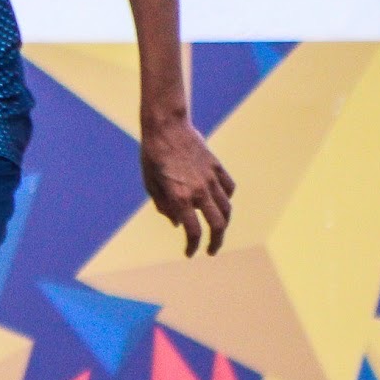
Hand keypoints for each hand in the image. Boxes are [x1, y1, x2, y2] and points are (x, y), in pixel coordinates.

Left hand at [140, 116, 234, 256]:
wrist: (166, 127)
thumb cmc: (152, 155)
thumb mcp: (150, 183)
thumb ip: (163, 206)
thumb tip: (176, 223)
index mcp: (180, 197)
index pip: (193, 231)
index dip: (193, 246)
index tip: (190, 253)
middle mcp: (199, 191)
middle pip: (218, 225)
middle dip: (216, 242)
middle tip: (211, 250)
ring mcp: (211, 178)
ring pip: (227, 208)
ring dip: (224, 223)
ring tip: (218, 230)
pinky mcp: (217, 167)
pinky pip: (229, 189)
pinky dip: (227, 199)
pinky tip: (220, 203)